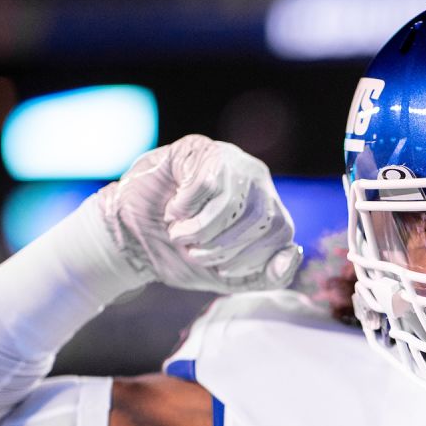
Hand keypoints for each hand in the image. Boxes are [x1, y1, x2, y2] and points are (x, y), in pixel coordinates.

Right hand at [98, 134, 301, 291]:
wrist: (132, 234)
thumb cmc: (183, 253)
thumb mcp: (229, 275)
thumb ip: (268, 276)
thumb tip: (293, 254)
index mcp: (268, 208)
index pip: (281, 231)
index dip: (253, 257)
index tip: (223, 270)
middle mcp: (256, 180)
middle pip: (261, 217)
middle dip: (224, 247)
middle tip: (195, 254)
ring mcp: (230, 160)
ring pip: (232, 200)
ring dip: (201, 229)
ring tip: (179, 235)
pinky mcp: (199, 149)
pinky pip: (205, 182)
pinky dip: (186, 207)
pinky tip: (173, 210)